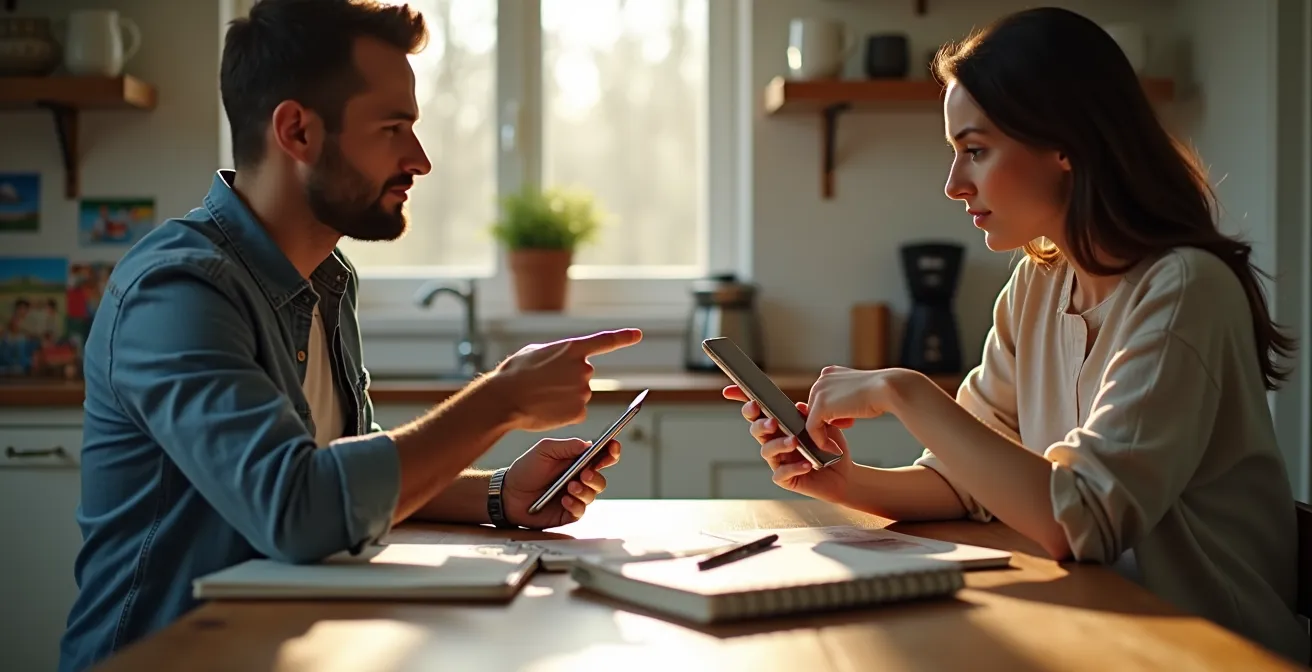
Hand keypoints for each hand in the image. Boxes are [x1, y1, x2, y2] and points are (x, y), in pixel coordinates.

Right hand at [492, 329, 642, 430]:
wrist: (504, 399)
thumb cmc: (514, 374)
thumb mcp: (534, 351)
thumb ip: (556, 353)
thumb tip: (563, 362)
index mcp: (572, 348)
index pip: (605, 341)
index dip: (624, 337)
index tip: (638, 335)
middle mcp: (583, 368)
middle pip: (583, 374)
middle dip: (568, 379)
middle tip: (545, 384)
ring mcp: (583, 391)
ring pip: (579, 394)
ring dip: (564, 396)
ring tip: (541, 396)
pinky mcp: (580, 411)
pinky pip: (576, 411)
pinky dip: (564, 412)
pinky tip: (547, 409)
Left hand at [503, 437, 621, 528]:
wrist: (508, 493)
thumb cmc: (526, 469)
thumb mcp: (544, 450)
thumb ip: (566, 446)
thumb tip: (589, 444)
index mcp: (577, 462)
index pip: (601, 457)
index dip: (611, 452)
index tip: (613, 447)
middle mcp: (579, 479)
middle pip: (600, 478)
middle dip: (595, 476)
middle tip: (584, 473)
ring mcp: (575, 497)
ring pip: (592, 495)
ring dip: (584, 490)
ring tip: (569, 487)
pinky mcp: (568, 513)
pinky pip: (580, 511)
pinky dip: (575, 504)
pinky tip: (565, 500)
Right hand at [723, 385, 853, 503]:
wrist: (843, 475)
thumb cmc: (830, 448)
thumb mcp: (825, 427)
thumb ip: (811, 416)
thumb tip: (798, 406)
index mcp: (780, 425)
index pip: (758, 411)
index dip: (743, 400)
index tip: (729, 392)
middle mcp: (775, 442)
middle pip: (756, 429)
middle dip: (760, 423)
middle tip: (772, 422)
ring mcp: (778, 461)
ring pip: (766, 450)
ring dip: (778, 444)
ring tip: (794, 442)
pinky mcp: (785, 479)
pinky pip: (781, 473)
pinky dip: (793, 468)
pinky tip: (806, 464)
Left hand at [804, 366, 890, 447]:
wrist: (888, 390)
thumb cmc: (880, 393)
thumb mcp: (856, 394)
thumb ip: (843, 401)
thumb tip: (835, 416)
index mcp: (830, 373)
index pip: (822, 400)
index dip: (833, 415)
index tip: (846, 424)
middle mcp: (821, 379)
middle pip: (816, 410)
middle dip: (830, 424)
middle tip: (847, 430)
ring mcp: (819, 391)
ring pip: (813, 420)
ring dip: (826, 435)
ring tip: (842, 441)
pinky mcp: (819, 406)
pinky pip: (812, 429)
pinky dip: (822, 442)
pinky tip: (835, 449)